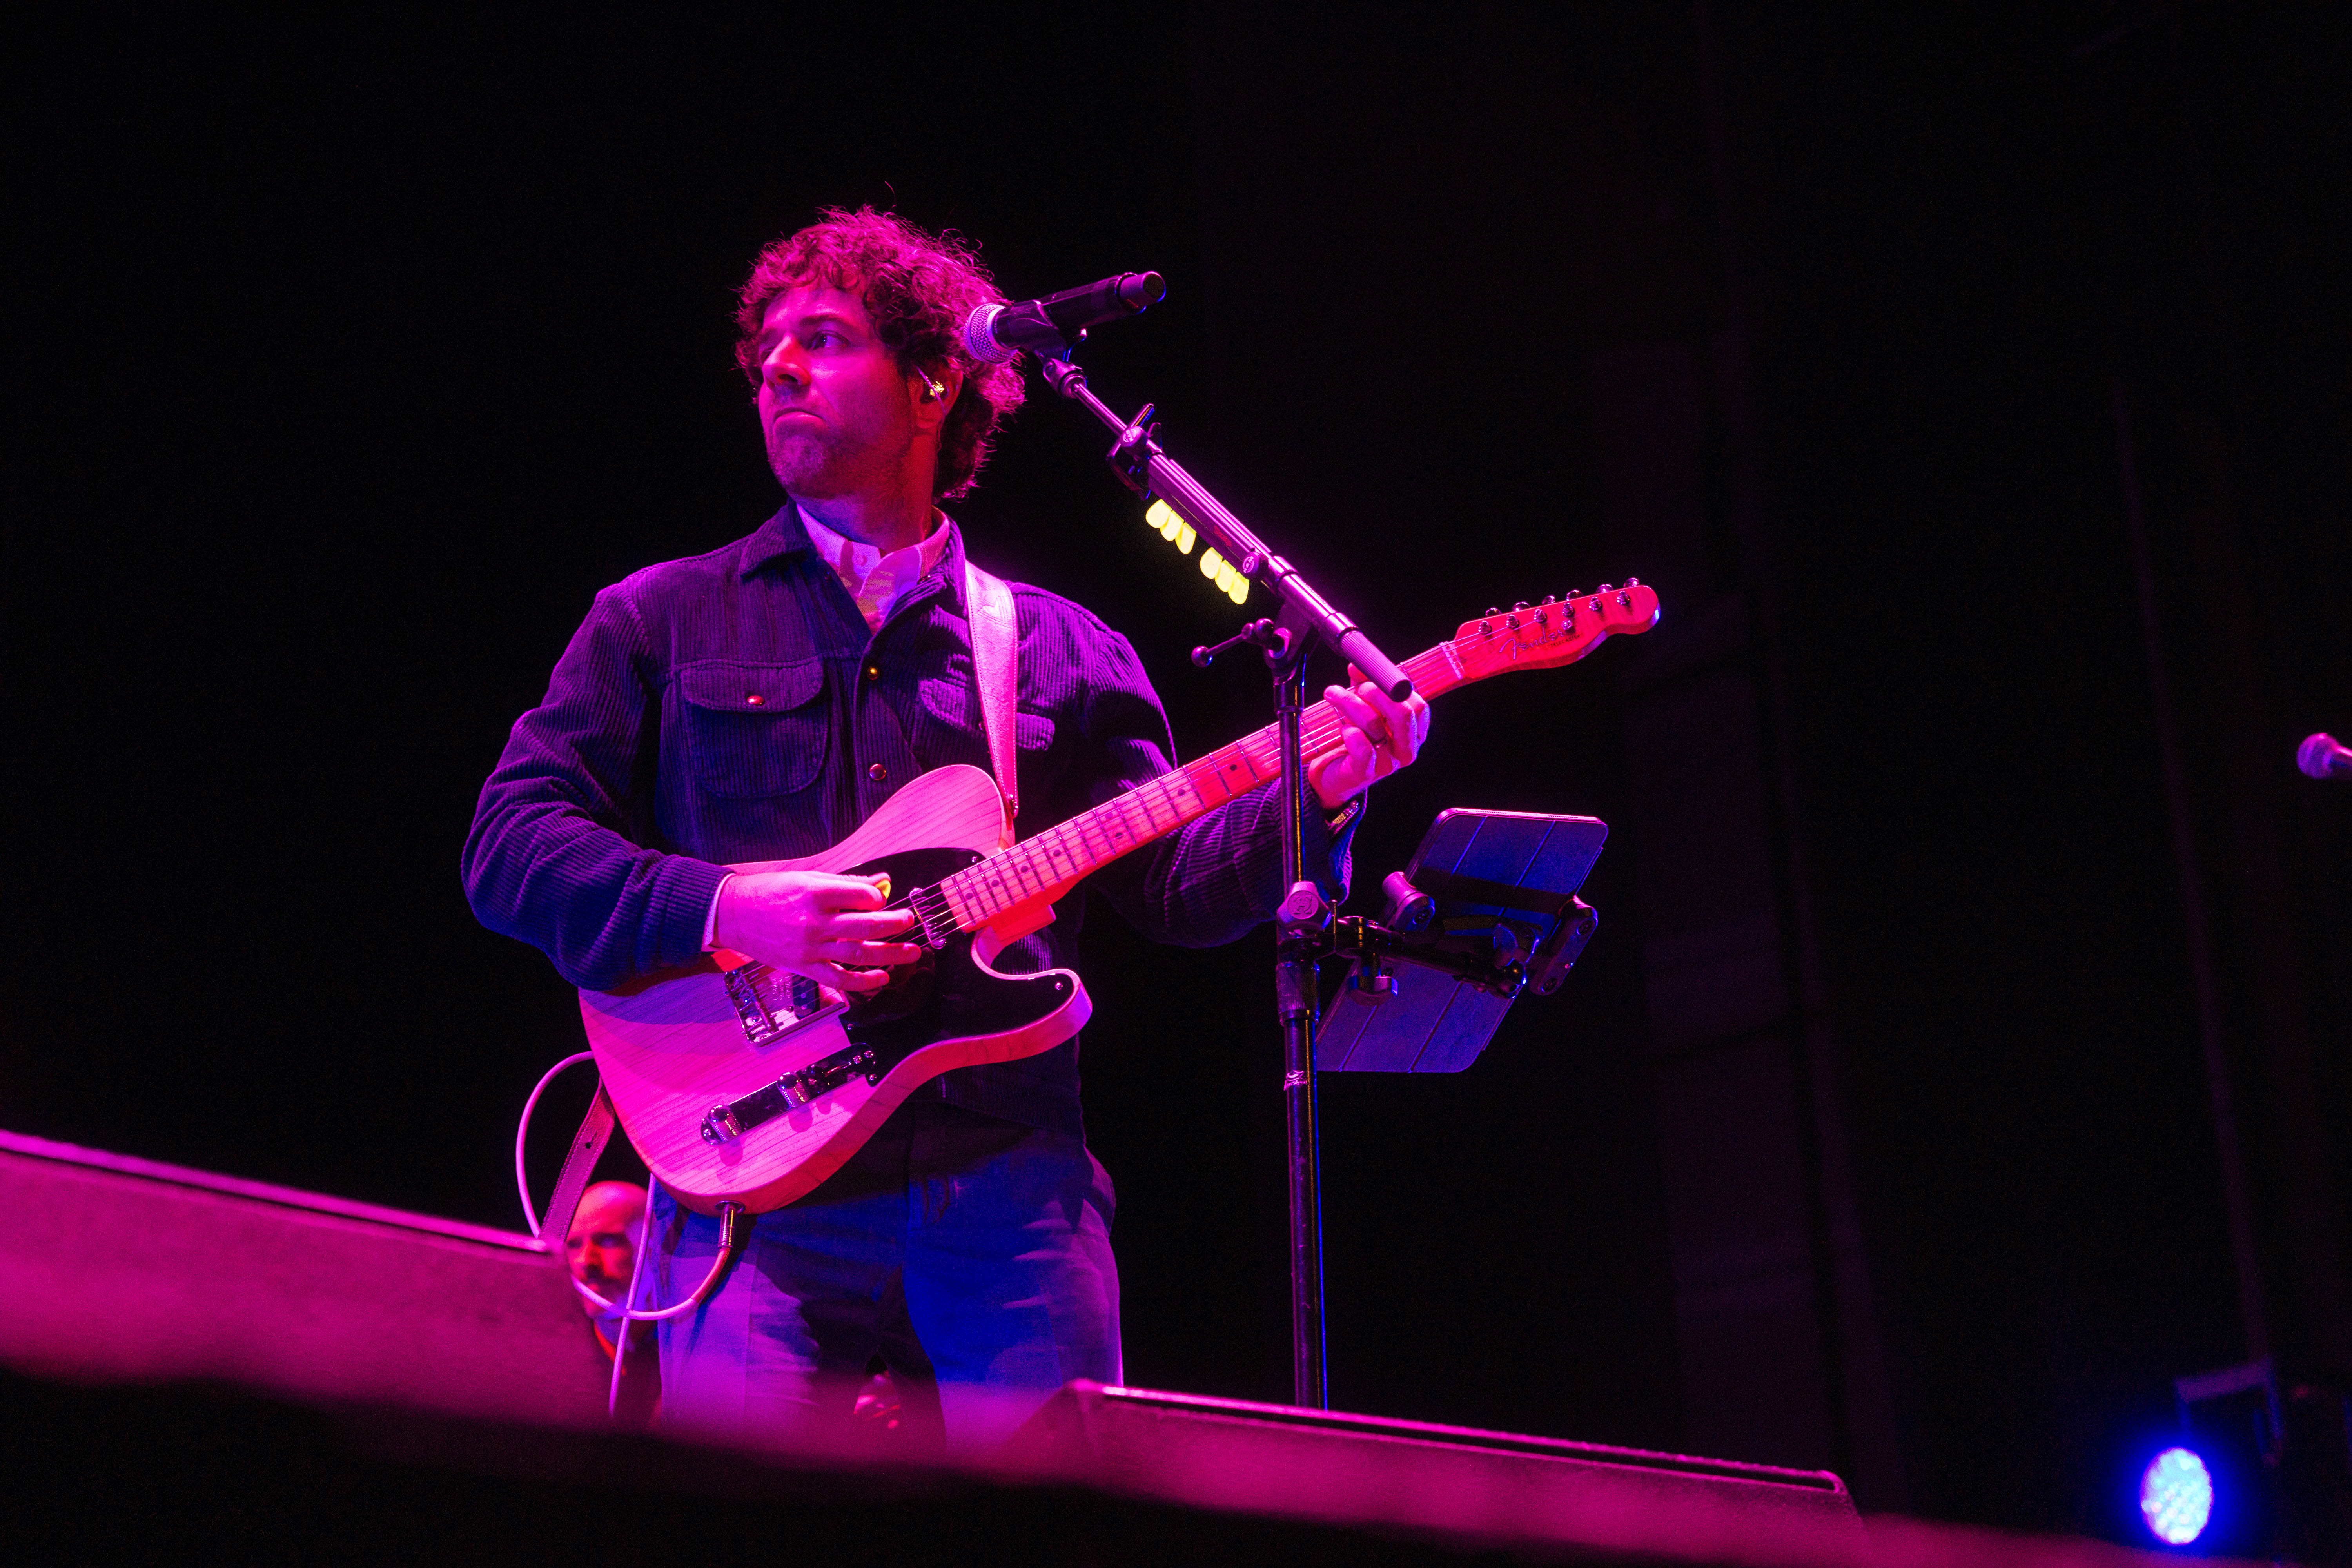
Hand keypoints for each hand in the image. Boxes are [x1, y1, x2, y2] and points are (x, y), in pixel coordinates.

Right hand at [711, 871, 920, 993]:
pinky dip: (864, 982)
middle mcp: (815, 922)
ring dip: (891, 954)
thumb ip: (848, 883)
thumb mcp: (809, 878)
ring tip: (912, 952)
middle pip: (867, 926)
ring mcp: (810, 948)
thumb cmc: (772, 892)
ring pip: (859, 954)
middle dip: (895, 925)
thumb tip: (883, 883)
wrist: (734, 914)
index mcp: (816, 893)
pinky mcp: (804, 967)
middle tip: (909, 921)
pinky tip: (882, 978)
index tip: (883, 899)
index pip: (863, 897)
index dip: (879, 898)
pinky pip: (840, 979)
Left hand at [1309, 664, 1431, 808]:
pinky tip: (1344, 729)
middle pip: (1403, 714)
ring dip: (1350, 704)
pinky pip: (1364, 750)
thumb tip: (1357, 665)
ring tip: (1334, 695)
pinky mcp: (1366, 773)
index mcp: (1414, 731)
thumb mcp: (1363, 706)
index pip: (1418, 706)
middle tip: (1358, 687)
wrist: (1332, 772)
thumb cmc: (1355, 737)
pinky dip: (1350, 734)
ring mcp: (1389, 763)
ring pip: (1375, 725)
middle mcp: (1406, 749)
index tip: (1373, 677)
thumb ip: (1364, 685)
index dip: (1395, 687)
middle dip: (1377, 693)